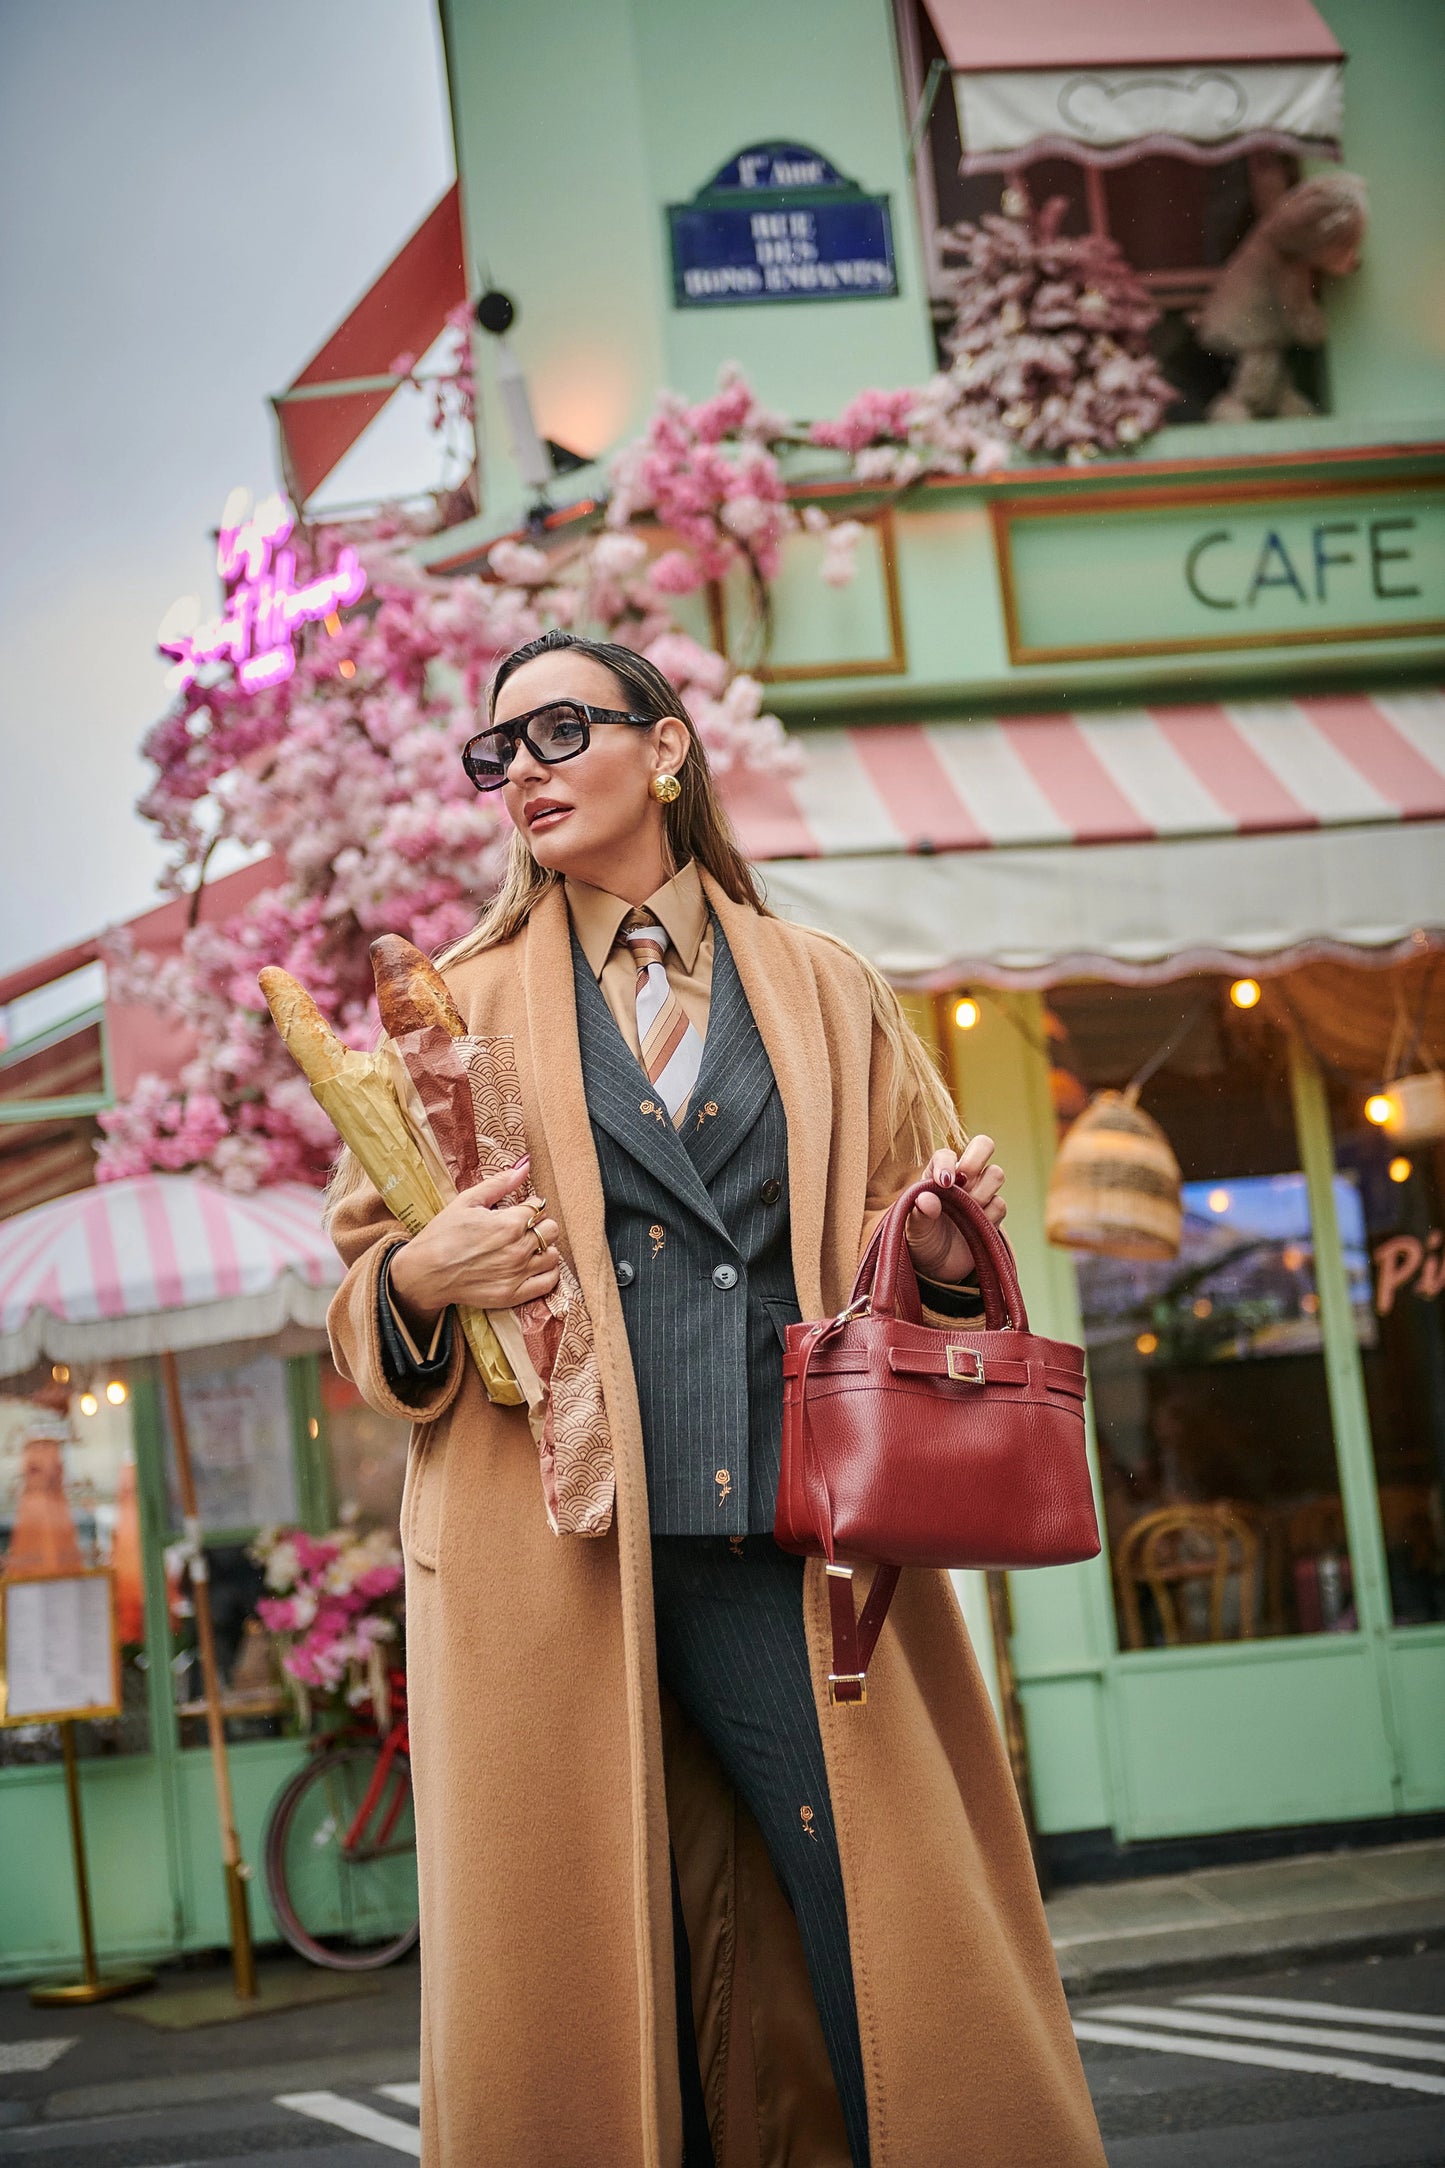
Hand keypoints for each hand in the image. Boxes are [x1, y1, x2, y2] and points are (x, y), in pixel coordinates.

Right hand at [387, 1158, 560, 1329]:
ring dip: (544, 1249)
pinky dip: (547, 1272)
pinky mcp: (514, 1294)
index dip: (529, 1207)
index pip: (539, 1208)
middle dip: (539, 1225)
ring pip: (553, 1255)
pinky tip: (534, 1266)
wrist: (425, 1273)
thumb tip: (525, 1165)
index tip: (518, 1212)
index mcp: (509, 1224)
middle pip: (551, 1230)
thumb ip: (500, 1183)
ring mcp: (518, 1274)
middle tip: (521, 1230)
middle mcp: (518, 1249)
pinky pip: (549, 1282)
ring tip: (526, 1248)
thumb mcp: (467, 1201)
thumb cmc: (443, 1234)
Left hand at [904, 1138, 1005, 1283]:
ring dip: (982, 1192)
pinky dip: (989, 1216)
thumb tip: (927, 1199)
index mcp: (937, 1173)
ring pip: (996, 1173)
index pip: (946, 1154)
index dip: (947, 1163)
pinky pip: (1000, 1205)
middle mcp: (963, 1178)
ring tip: (966, 1211)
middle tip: (964, 1181)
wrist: (936, 1265)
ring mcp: (980, 1194)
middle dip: (976, 1158)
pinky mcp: (994, 1214)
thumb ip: (918, 1213)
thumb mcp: (912, 1228)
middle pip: (984, 1145)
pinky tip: (974, 1227)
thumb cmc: (920, 1238)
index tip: (942, 1183)